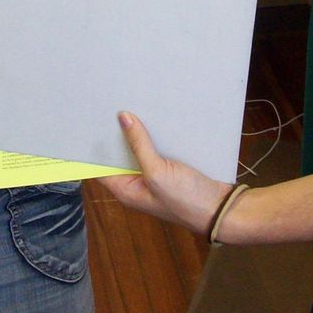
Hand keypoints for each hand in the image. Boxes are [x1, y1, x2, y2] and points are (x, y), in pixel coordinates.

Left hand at [99, 111, 232, 234]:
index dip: (95, 145)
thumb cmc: (186, 201)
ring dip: (140, 131)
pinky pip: (159, 147)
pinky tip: (158, 116)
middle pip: (121, 154)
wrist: (222, 209)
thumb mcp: (157, 173)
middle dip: (119, 133)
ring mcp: (155, 174)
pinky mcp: (171, 167)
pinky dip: (158, 134)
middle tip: (114, 104)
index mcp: (126, 190)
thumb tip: (122, 118)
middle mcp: (137, 182)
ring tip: (134, 103)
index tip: (90, 120)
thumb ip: (139, 145)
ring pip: (141, 148)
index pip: (100, 166)